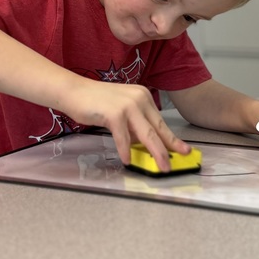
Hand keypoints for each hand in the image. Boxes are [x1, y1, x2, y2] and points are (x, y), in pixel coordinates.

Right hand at [65, 81, 189, 172]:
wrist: (73, 91)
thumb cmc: (95, 102)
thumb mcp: (121, 110)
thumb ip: (135, 124)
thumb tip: (146, 144)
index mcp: (143, 96)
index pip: (161, 122)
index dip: (172, 139)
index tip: (184, 150)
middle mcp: (139, 98)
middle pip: (158, 129)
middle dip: (169, 149)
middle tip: (176, 164)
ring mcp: (127, 105)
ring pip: (147, 134)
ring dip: (155, 153)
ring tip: (161, 166)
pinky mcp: (114, 113)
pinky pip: (123, 137)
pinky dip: (125, 150)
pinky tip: (127, 160)